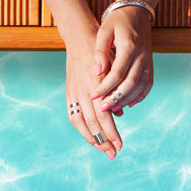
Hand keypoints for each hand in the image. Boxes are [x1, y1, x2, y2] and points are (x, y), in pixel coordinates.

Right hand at [65, 23, 122, 159]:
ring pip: (80, 122)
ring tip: (102, 148)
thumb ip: (115, 92)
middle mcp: (83, 91)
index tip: (120, 145)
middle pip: (93, 123)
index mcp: (96, 87)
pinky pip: (73, 115)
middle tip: (113, 153)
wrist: (81, 37)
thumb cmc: (103, 53)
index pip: (104, 117)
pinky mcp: (69, 91)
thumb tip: (119, 114)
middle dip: (104, 141)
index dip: (112, 133)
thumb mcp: (114, 69)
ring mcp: (74, 92)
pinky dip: (81, 128)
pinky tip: (89, 135)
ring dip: (91, 138)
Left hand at [89, 5, 154, 112]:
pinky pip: (148, 84)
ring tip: (113, 108)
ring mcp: (148, 60)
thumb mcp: (104, 31)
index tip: (93, 96)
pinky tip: (129, 103)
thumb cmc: (117, 21)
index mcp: (129, 46)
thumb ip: (100, 51)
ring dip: (127, 99)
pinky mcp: (150, 64)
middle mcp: (142, 54)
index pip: (117, 72)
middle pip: (131, 82)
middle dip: (116, 98)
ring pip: (141, 86)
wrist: (137, 12)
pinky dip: (140, 95)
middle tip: (102, 109)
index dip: (105, 86)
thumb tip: (96, 72)